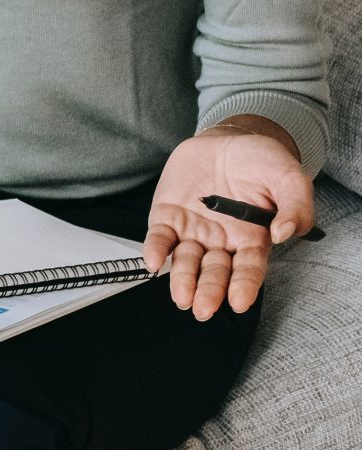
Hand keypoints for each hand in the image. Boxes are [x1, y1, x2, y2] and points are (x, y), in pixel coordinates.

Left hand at [145, 122, 315, 319]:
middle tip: (203, 309)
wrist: (227, 140)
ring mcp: (193, 229)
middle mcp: (221, 240)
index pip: (248, 268)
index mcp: (253, 238)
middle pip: (215, 271)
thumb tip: (285, 234)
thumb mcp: (290, 178)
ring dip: (182, 279)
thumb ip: (296, 206)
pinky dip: (155, 249)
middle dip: (209, 291)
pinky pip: (160, 236)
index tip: (239, 302)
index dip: (244, 286)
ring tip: (182, 297)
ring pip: (185, 260)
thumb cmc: (261, 161)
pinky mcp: (168, 215)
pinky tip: (153, 261)